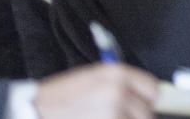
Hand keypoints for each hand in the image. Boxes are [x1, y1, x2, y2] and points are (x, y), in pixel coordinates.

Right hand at [33, 66, 157, 118]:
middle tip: (122, 115)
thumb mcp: (94, 77)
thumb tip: (148, 95)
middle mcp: (118, 92)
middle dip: (137, 117)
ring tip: (107, 118)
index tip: (146, 104)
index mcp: (117, 74)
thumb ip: (122, 83)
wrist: (37, 109)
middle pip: (146, 112)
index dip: (149, 99)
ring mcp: (112, 113)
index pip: (152, 88)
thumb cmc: (62, 95)